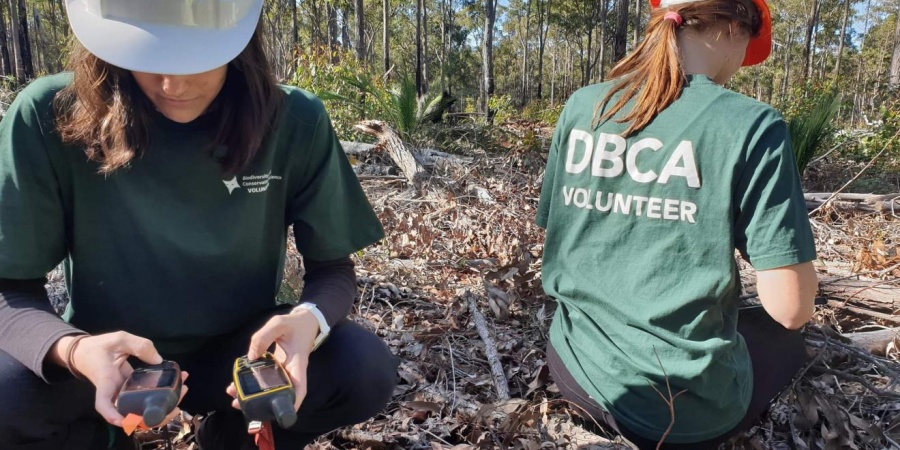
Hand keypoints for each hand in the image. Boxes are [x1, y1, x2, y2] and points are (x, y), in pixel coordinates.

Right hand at [53, 332, 187, 426]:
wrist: (85, 352)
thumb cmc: (98, 346)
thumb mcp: (119, 339)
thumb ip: (139, 346)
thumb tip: (158, 360)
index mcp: (106, 381)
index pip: (104, 403)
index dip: (113, 415)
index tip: (127, 421)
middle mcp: (115, 392)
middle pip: (131, 412)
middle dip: (153, 414)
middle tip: (176, 404)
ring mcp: (123, 393)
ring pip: (142, 407)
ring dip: (163, 404)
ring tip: (183, 389)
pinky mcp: (131, 390)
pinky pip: (146, 396)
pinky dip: (162, 393)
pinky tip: (178, 383)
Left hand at [226, 311, 319, 411]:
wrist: (305, 321)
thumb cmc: (295, 324)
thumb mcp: (279, 323)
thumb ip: (263, 337)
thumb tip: (251, 358)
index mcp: (297, 363)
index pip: (299, 388)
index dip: (292, 402)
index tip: (281, 413)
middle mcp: (292, 371)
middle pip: (280, 393)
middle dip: (261, 402)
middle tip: (238, 402)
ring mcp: (283, 371)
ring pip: (270, 388)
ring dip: (252, 394)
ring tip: (233, 395)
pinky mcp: (276, 367)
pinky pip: (265, 379)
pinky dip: (252, 382)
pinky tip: (237, 382)